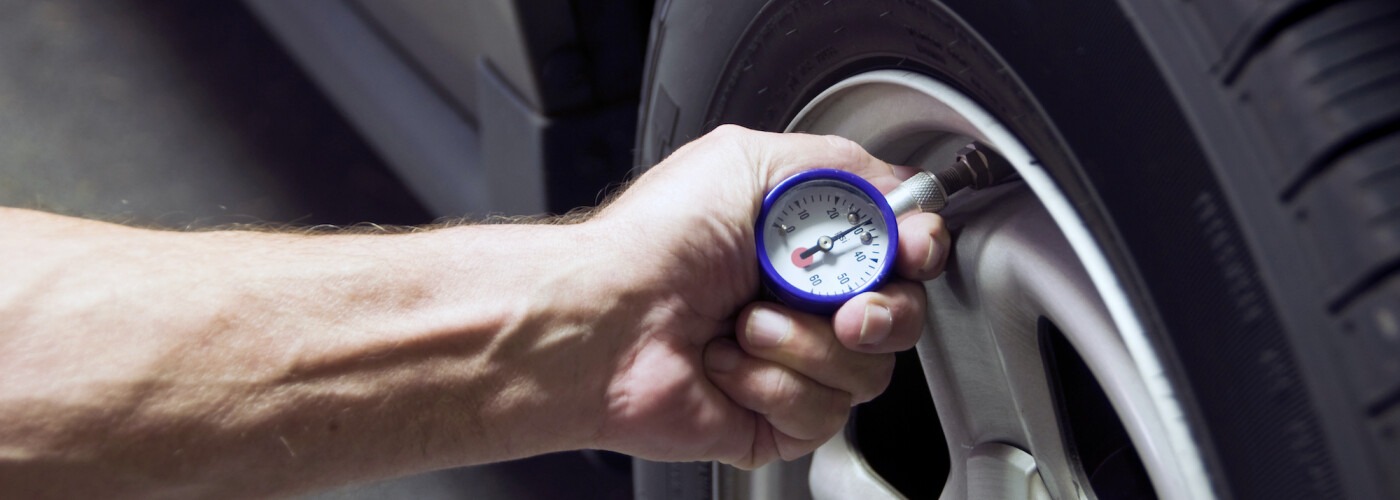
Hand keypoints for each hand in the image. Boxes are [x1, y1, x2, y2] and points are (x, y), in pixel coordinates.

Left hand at [587, 125, 950, 467]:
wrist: (603, 320)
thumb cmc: (653, 243)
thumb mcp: (749, 160)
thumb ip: (841, 166)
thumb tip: (899, 191)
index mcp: (802, 241)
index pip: (900, 251)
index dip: (917, 251)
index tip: (909, 250)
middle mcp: (801, 302)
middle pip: (902, 316)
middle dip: (881, 310)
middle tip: (842, 306)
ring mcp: (790, 363)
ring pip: (868, 370)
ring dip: (805, 344)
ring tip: (745, 323)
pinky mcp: (775, 420)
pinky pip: (824, 414)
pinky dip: (775, 384)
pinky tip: (728, 364)